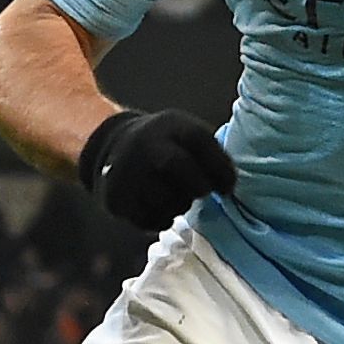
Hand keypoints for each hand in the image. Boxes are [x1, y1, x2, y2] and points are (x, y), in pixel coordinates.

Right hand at [78, 109, 235, 232]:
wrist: (115, 147)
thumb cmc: (166, 145)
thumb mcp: (186, 133)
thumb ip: (209, 152)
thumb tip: (229, 185)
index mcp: (170, 125)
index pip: (199, 139)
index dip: (220, 167)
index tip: (228, 187)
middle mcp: (144, 144)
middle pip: (176, 165)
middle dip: (198, 186)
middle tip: (202, 193)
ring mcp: (127, 172)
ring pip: (165, 200)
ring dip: (180, 205)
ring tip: (177, 197)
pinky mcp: (117, 199)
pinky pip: (150, 219)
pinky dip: (162, 218)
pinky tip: (160, 206)